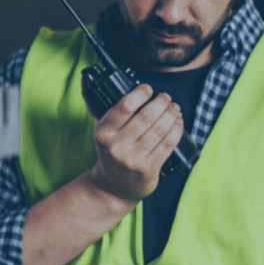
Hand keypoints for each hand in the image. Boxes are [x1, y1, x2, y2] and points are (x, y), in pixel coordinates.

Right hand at [82, 83, 183, 201]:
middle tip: (166, 98)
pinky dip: (177, 129)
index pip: (124, 106)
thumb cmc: (109, 150)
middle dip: (162, 102)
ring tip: (174, 108)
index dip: (141, 93)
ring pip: (160, 129)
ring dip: (172, 114)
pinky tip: (178, 122)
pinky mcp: (149, 169)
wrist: (113, 185)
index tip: (148, 89)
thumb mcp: (99, 129)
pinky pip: (168, 144)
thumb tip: (85, 78)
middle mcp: (117, 146)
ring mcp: (133, 159)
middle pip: (147, 116)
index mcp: (103, 133)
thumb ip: (94, 104)